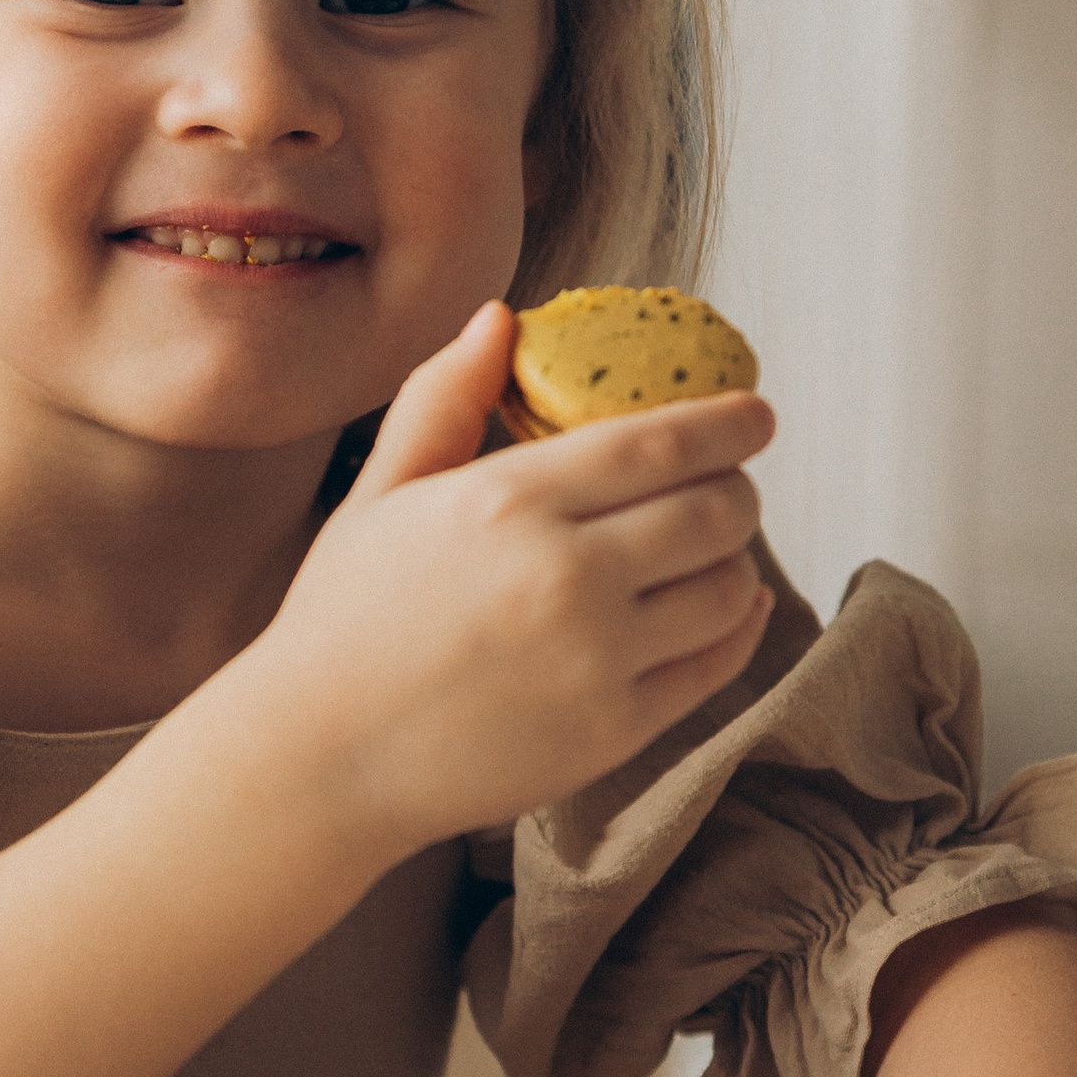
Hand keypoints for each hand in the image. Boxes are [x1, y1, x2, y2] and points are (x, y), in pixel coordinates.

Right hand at [250, 300, 777, 854]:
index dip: (728, 423)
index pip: (661, 443)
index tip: (755, 415)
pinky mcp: (614, 730)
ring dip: (736, 558)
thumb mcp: (381, 493)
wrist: (321, 760)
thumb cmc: (343, 619)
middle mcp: (567, 577)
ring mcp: (598, 660)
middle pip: (714, 511)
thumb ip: (445, 399)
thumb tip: (500, 316)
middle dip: (737, 487)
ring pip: (727, 588)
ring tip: (712, 548)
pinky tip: (729, 607)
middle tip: (730, 483)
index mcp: (510, 503)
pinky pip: (715, 666)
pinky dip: (739, 627)